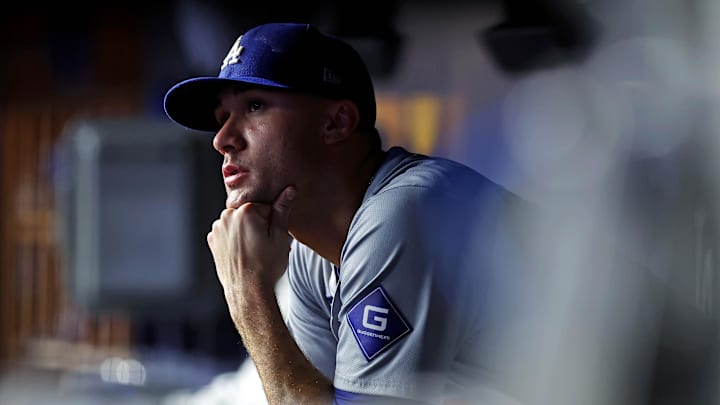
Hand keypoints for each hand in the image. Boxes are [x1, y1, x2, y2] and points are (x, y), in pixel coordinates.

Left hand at [207, 186, 295, 309]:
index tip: (273, 235)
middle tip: (266, 244)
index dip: (273, 221)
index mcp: (245, 211)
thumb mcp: (280, 237)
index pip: (266, 206)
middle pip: (250, 212)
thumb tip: (289, 190)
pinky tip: (243, 253)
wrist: (247, 292)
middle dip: (259, 224)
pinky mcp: (212, 240)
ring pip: (238, 222)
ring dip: (247, 231)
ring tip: (255, 250)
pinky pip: (228, 232)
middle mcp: (227, 216)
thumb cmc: (266, 267)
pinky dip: (235, 239)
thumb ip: (282, 210)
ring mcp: (217, 229)